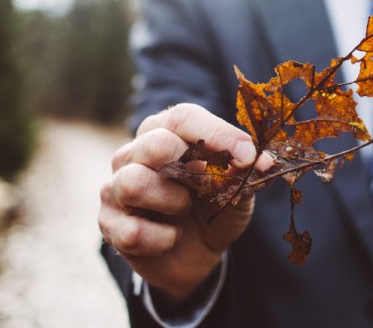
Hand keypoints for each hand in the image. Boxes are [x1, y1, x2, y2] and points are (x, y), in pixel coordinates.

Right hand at [98, 103, 271, 302]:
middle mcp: (136, 151)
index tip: (248, 156)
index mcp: (168, 130)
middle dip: (190, 170)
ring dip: (172, 203)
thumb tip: (263, 162)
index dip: (217, 135)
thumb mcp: (238, 190)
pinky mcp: (109, 222)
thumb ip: (247, 173)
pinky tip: (170, 238)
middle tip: (205, 188)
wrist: (198, 255)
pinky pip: (133, 231)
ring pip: (135, 183)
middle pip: (156, 144)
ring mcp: (116, 185)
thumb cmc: (215, 208)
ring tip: (183, 211)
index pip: (184, 117)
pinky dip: (163, 240)